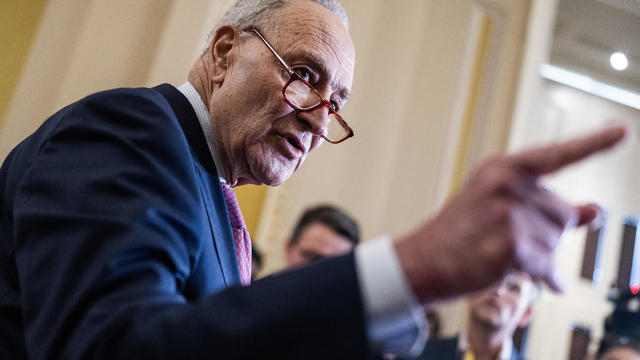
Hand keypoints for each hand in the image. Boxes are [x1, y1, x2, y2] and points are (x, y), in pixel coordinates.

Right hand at [394, 125, 626, 301]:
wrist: (423, 261)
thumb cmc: (458, 233)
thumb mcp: (496, 206)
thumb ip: (545, 204)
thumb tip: (595, 211)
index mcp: (501, 169)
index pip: (555, 155)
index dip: (592, 144)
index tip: (621, 132)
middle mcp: (507, 186)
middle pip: (563, 212)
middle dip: (549, 232)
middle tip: (514, 239)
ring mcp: (509, 216)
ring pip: (557, 242)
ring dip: (541, 256)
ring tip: (507, 255)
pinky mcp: (512, 247)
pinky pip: (548, 267)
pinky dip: (549, 277)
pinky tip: (548, 281)